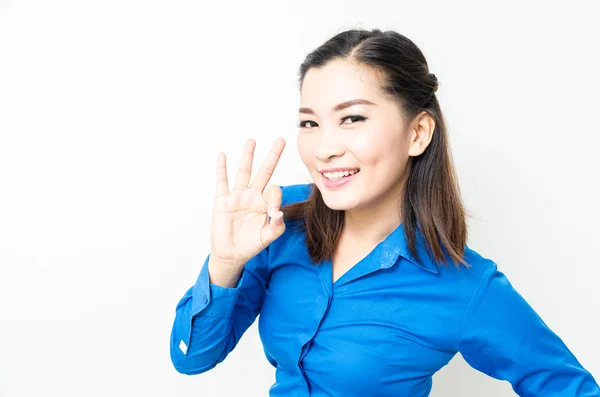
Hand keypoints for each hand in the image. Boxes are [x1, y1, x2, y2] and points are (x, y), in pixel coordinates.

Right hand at [209, 137, 286, 268]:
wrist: (230, 254)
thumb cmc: (249, 246)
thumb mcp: (265, 239)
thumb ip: (275, 228)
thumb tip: (279, 214)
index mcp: (266, 204)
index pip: (274, 191)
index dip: (275, 199)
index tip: (273, 214)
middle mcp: (253, 196)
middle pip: (264, 171)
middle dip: (273, 156)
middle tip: (281, 140)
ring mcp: (238, 197)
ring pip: (244, 172)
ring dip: (248, 156)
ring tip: (252, 140)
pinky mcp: (223, 201)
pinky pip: (222, 182)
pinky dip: (222, 168)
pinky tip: (222, 155)